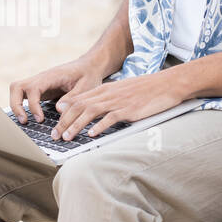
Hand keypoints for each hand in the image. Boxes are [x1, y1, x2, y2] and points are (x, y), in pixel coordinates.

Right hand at [9, 56, 113, 124]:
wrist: (88, 66)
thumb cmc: (88, 76)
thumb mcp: (86, 87)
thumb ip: (72, 99)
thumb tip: (58, 110)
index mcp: (52, 76)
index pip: (33, 88)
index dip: (33, 105)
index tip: (40, 119)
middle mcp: (41, 78)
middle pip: (16, 87)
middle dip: (16, 105)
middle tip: (24, 121)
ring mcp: (38, 83)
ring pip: (16, 90)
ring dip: (16, 105)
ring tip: (24, 121)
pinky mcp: (39, 89)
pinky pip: (23, 95)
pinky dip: (21, 105)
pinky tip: (30, 118)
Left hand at [52, 67, 192, 141]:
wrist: (167, 84)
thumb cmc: (145, 90)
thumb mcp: (121, 92)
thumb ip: (106, 100)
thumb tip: (93, 113)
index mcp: (104, 90)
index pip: (78, 100)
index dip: (64, 112)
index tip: (54, 124)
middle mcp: (108, 94)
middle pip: (79, 106)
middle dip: (64, 122)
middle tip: (54, 136)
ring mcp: (118, 101)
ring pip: (90, 112)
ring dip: (76, 125)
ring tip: (66, 137)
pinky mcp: (129, 109)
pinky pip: (111, 118)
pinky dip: (99, 126)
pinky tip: (91, 135)